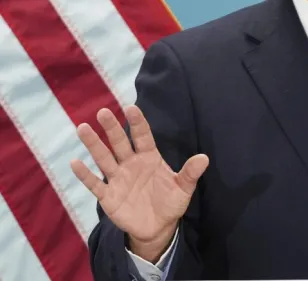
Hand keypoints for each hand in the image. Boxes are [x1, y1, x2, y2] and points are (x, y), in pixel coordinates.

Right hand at [70, 105, 208, 261]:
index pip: (143, 136)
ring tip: (83, 128)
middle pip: (120, 143)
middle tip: (103, 111)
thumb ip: (190, 173)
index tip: (130, 107)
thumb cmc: (170, 202)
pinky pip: (95, 183)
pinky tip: (75, 162)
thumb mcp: (183, 188)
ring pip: (104, 158)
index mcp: (149, 158)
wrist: (157, 227)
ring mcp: (118, 179)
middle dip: (112, 128)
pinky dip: (85, 174)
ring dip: (94, 145)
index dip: (137, 123)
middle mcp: (131, 164)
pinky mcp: (108, 196)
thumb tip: (204, 158)